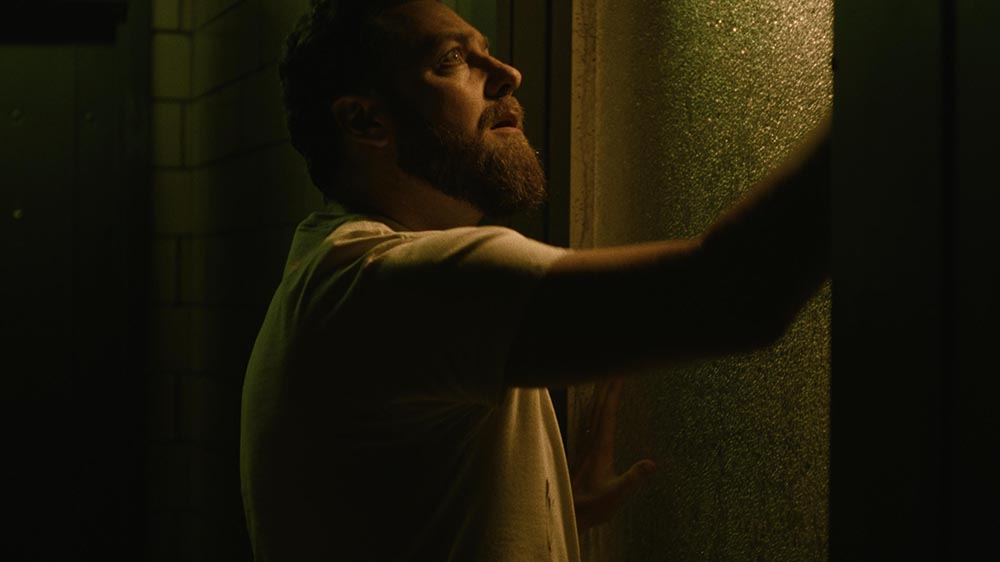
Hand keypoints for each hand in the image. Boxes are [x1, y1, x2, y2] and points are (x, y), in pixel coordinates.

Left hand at [571, 377, 656, 530]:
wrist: (567, 515)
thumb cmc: (590, 507)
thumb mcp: (615, 495)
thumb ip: (632, 479)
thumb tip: (652, 464)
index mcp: (600, 448)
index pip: (607, 414)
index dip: (613, 393)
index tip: (619, 374)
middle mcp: (591, 443)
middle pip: (599, 407)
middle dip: (607, 385)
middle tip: (615, 365)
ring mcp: (586, 447)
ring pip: (592, 413)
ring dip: (599, 394)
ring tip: (606, 378)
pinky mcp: (585, 453)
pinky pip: (590, 422)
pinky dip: (595, 408)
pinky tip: (596, 407)